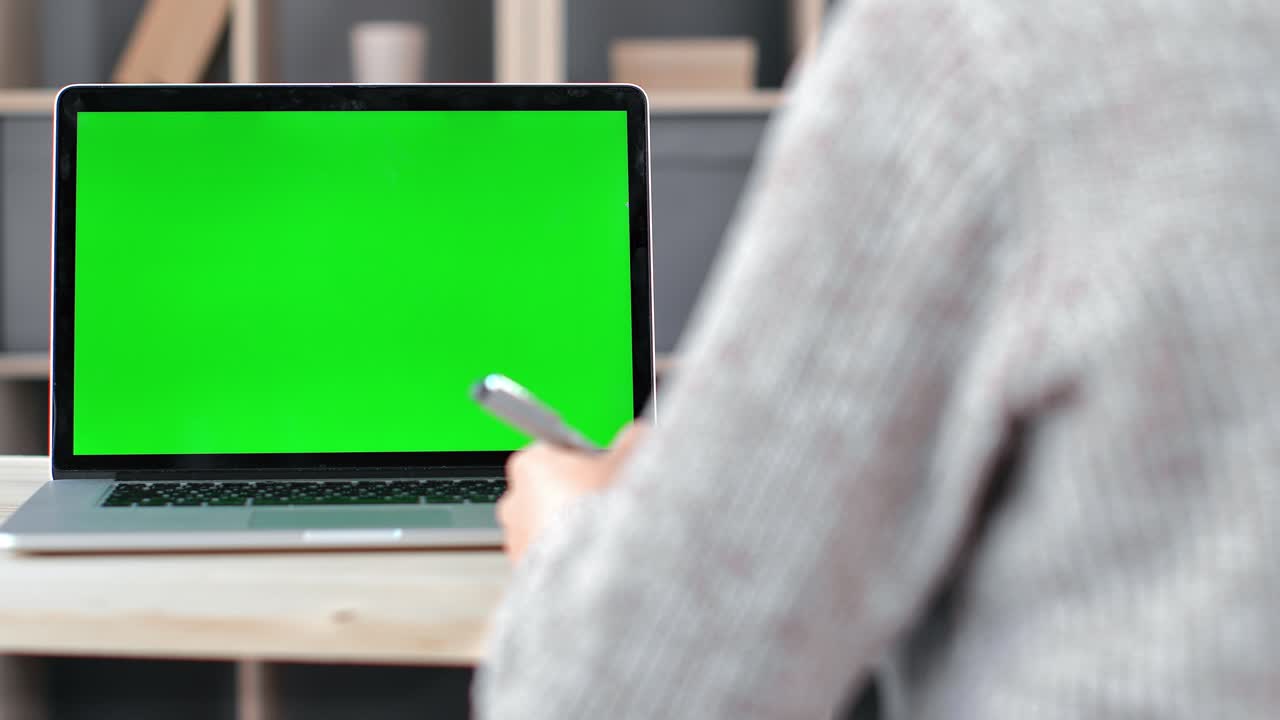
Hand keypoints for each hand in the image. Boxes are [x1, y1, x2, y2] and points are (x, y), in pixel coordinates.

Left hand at [499, 423, 646, 563]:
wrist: (594, 574)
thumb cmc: (603, 515)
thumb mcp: (631, 461)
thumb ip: (632, 440)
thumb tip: (637, 435)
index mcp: (531, 463)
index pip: (555, 449)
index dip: (584, 458)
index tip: (603, 466)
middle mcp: (515, 498)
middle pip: (549, 485)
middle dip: (576, 491)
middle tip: (608, 500)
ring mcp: (516, 536)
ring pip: (548, 522)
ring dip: (571, 526)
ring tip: (603, 534)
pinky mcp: (523, 568)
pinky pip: (547, 554)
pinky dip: (566, 555)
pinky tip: (592, 558)